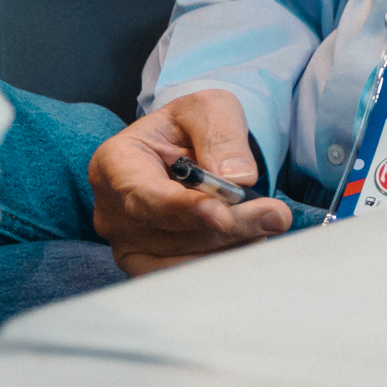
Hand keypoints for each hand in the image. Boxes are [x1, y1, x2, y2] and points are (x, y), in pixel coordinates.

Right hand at [88, 88, 293, 274]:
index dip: (182, 209)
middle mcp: (113, 211)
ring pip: (178, 262)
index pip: (142, 195)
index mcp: (115, 162)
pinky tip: (252, 240)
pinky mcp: (149, 266)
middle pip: (166, 233)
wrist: (186, 151)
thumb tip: (236, 179)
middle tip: (274, 216)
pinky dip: (222, 262)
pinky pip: (184, 278)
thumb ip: (221, 135)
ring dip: (230, 247)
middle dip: (225, 228)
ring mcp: (128, 244)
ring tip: (268, 222)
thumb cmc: (192, 127)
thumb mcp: (209, 108)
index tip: (222, 214)